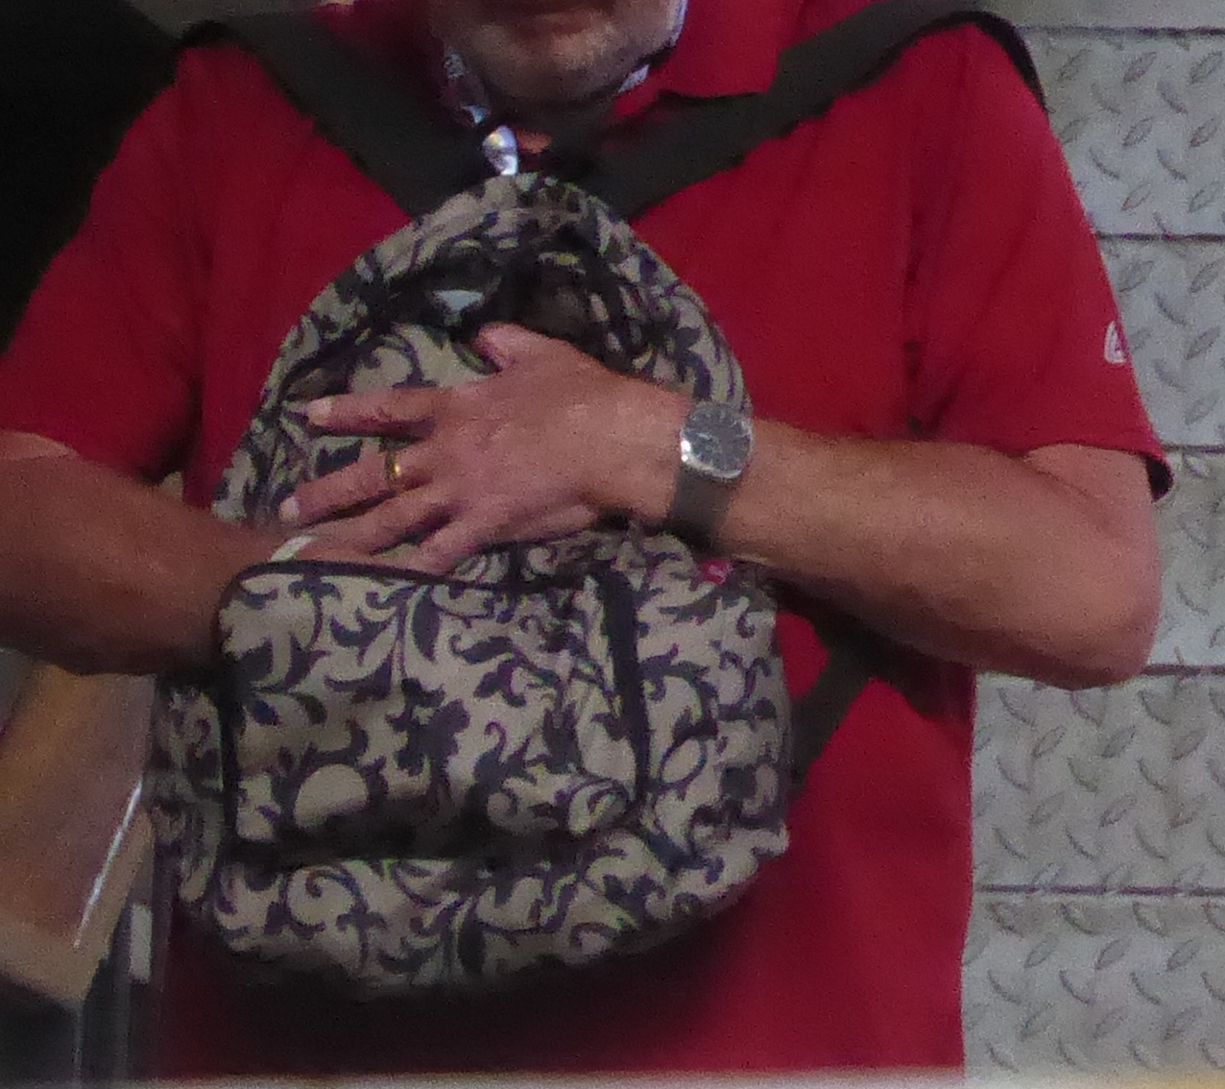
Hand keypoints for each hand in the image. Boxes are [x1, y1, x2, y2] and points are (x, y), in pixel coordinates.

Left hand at [280, 324, 683, 573]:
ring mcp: (461, 491)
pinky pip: (440, 553)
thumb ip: (504, 342)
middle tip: (290, 506)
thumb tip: (481, 334)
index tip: (308, 415)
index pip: (389, 408)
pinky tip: (382, 587)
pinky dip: (412, 570)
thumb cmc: (581, 395)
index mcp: (456, 407)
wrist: (612, 439)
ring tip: (311, 550)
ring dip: (350, 534)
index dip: (346, 411)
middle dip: (329, 491)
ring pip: (392, 516)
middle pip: (375, 472)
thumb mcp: (540, 352)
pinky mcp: (484, 525)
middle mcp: (446, 451)